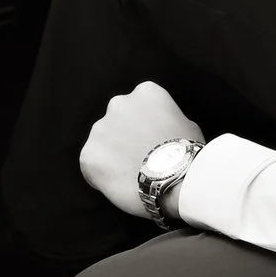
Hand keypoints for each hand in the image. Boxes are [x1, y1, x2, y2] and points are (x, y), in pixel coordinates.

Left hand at [79, 81, 204, 220]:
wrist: (176, 179)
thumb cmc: (187, 153)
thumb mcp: (186, 124)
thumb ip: (165, 120)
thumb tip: (159, 130)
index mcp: (145, 92)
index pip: (138, 108)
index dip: (144, 128)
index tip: (150, 143)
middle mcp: (118, 103)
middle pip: (117, 122)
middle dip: (123, 138)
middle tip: (138, 158)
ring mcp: (100, 129)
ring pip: (101, 143)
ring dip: (111, 156)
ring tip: (129, 175)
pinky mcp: (88, 154)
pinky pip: (91, 165)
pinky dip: (101, 175)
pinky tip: (120, 183)